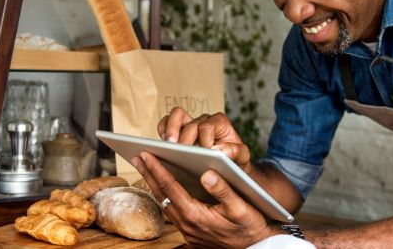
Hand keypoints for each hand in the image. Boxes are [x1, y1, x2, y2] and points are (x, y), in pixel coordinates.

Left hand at [132, 151, 275, 247]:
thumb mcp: (241, 207)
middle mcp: (187, 224)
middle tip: (137, 156)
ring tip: (146, 168)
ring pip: (165, 203)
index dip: (157, 169)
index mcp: (195, 215)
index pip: (171, 187)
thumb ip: (223, 190)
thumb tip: (207, 173)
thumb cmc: (250, 226)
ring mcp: (187, 230)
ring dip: (154, 184)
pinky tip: (163, 186)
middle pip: (162, 195)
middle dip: (148, 174)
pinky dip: (164, 195)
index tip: (146, 154)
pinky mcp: (190, 232)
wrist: (255, 247)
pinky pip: (171, 211)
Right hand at [158, 107, 250, 171]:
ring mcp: (189, 124)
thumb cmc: (235, 159)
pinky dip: (162, 132)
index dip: (204, 139)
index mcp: (219, 123)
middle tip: (181, 151)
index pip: (207, 126)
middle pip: (189, 122)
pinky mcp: (178, 132)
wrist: (229, 165)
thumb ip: (235, 152)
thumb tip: (219, 150)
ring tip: (169, 146)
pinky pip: (165, 124)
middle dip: (184, 137)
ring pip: (175, 115)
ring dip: (170, 130)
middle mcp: (203, 120)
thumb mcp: (242, 157)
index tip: (205, 152)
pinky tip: (163, 147)